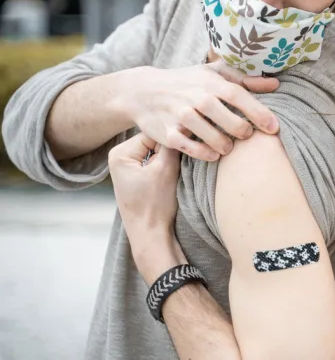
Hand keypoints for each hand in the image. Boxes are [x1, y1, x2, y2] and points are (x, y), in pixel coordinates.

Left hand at [109, 133, 185, 282]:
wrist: (151, 236)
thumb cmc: (155, 205)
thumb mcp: (166, 169)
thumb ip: (175, 144)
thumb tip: (185, 124)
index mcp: (120, 153)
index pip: (154, 134)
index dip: (173, 140)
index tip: (189, 146)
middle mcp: (119, 157)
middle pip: (154, 142)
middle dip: (171, 150)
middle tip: (183, 162)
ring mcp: (127, 168)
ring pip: (157, 153)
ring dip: (170, 159)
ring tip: (177, 172)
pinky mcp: (136, 178)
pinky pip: (155, 163)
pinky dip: (166, 167)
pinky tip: (173, 177)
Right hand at [116, 62, 279, 161]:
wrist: (142, 91)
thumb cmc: (186, 82)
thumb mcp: (212, 73)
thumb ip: (244, 79)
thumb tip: (275, 84)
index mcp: (209, 82)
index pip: (238, 96)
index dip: (259, 112)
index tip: (274, 127)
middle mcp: (196, 98)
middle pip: (228, 120)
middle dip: (243, 132)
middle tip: (247, 135)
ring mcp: (181, 116)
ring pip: (213, 138)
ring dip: (226, 146)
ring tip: (229, 146)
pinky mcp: (168, 134)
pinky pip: (193, 150)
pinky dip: (207, 154)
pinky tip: (213, 153)